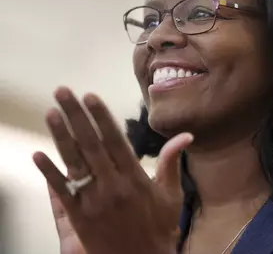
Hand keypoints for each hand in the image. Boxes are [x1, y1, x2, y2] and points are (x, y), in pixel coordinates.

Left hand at [33, 87, 191, 253]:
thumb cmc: (159, 228)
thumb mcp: (171, 194)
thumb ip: (172, 162)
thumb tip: (185, 136)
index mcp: (135, 178)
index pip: (115, 140)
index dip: (101, 117)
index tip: (90, 96)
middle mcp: (112, 186)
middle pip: (91, 144)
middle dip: (76, 116)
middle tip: (63, 92)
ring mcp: (93, 201)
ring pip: (74, 162)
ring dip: (61, 136)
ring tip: (51, 112)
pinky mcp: (79, 217)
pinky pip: (61, 191)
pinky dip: (49, 173)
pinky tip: (38, 154)